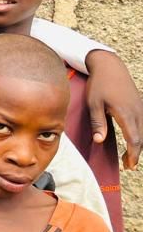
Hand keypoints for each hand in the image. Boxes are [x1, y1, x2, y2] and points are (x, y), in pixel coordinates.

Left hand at [85, 50, 142, 169]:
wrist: (110, 66)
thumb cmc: (99, 84)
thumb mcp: (93, 103)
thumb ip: (98, 123)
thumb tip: (99, 141)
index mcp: (126, 113)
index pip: (134, 140)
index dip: (133, 154)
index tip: (130, 165)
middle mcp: (138, 112)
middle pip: (141, 138)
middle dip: (136, 153)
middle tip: (127, 165)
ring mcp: (141, 107)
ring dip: (138, 144)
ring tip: (128, 156)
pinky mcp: (140, 104)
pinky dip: (140, 135)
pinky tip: (133, 140)